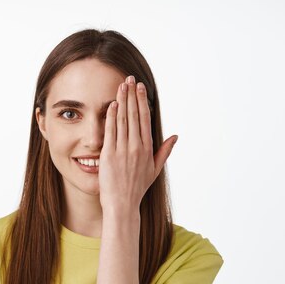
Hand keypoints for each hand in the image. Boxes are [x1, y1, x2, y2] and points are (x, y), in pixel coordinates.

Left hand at [98, 75, 177, 213]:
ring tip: (120, 86)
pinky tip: (111, 104)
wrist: (122, 204)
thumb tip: (175, 136)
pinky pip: (111, 131)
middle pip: (134, 115)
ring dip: (121, 101)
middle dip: (132, 95)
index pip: (145, 118)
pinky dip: (111, 117)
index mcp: (148, 148)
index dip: (142, 101)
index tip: (140, 88)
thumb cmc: (137, 188)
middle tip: (130, 79)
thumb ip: (164, 151)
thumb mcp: (154, 170)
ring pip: (123, 120)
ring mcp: (123, 150)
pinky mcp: (109, 155)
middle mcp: (136, 147)